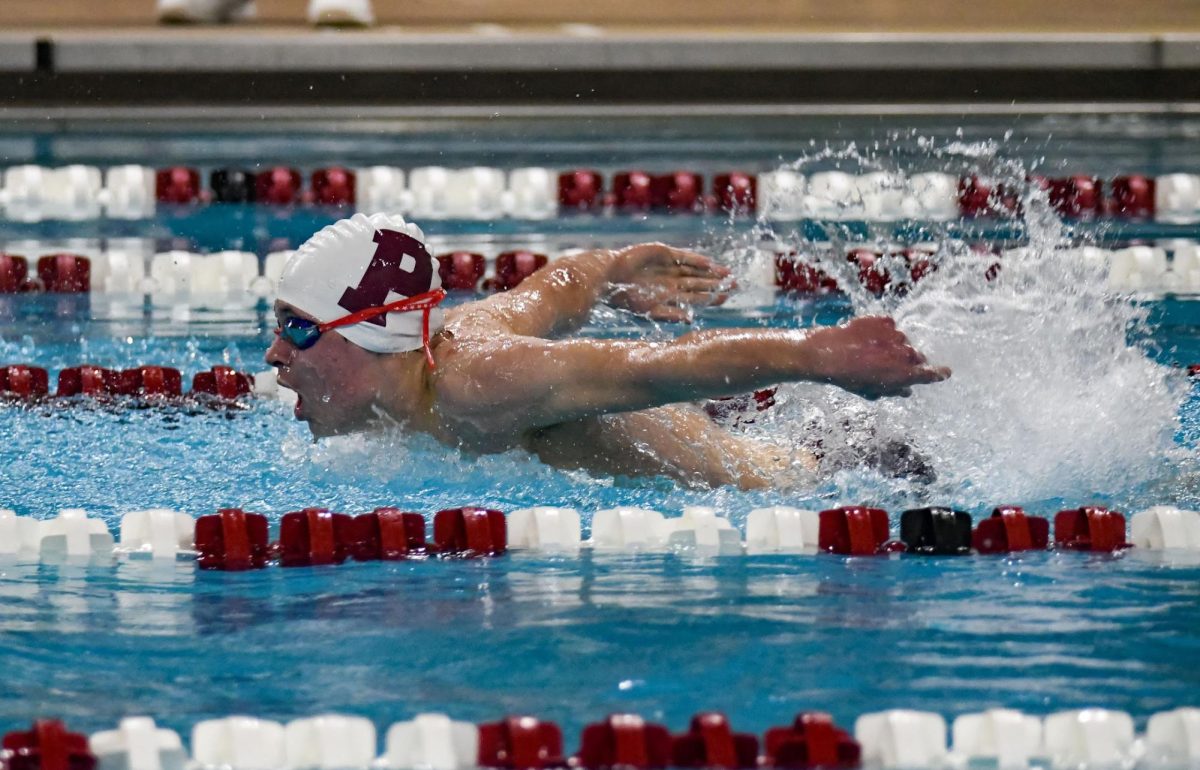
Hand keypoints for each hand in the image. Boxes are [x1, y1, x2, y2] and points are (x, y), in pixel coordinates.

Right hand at [604, 243, 734, 321]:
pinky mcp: (664, 253)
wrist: (609, 277)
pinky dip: (696, 260)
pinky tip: (709, 263)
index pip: (697, 298)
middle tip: (737, 285)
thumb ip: (670, 315)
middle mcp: (672, 283)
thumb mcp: (649, 311)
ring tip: (728, 273)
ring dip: (711, 272)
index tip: (728, 297)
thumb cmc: (626, 299)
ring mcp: (669, 267)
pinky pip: (684, 257)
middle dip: (717, 284)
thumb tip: (691, 320)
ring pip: (695, 270)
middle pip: (700, 283)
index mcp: (671, 297)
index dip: (712, 297)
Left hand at [804, 316, 950, 398]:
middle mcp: (905, 353)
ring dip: (894, 345)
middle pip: (917, 356)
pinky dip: (883, 330)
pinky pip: (889, 325)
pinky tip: (868, 337)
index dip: (939, 373)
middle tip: (892, 364)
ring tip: (872, 350)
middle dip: (910, 361)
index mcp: (904, 374)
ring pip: (903, 340)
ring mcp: (896, 334)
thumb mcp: (871, 390)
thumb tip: (906, 391)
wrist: (828, 354)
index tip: (946, 372)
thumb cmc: (848, 377)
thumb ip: (893, 390)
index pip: (931, 374)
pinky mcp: (884, 320)